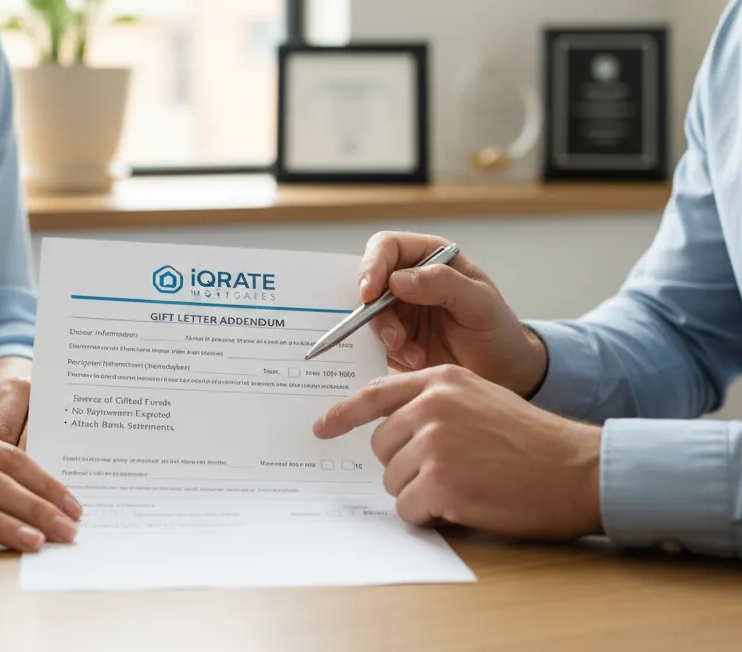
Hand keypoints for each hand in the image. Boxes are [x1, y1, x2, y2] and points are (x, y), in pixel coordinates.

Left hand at [314, 365, 601, 539]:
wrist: (576, 468)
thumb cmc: (531, 440)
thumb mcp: (479, 399)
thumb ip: (434, 402)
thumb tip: (393, 426)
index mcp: (439, 381)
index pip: (374, 395)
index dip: (342, 414)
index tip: (320, 429)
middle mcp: (430, 405)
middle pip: (381, 445)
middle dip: (405, 465)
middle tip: (447, 472)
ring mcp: (433, 442)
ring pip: (393, 479)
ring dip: (420, 492)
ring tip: (464, 485)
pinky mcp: (441, 480)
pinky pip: (409, 508)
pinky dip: (429, 516)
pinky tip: (463, 505)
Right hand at [359, 232, 547, 395]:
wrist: (505, 374)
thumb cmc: (499, 331)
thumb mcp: (480, 303)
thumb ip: (443, 284)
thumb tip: (398, 279)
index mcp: (430, 257)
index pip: (387, 246)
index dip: (372, 265)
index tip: (369, 293)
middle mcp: (410, 279)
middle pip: (370, 281)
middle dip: (376, 311)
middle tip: (394, 336)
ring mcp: (401, 309)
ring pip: (370, 315)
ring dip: (386, 336)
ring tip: (414, 354)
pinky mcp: (396, 338)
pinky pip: (376, 342)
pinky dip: (392, 354)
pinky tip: (417, 360)